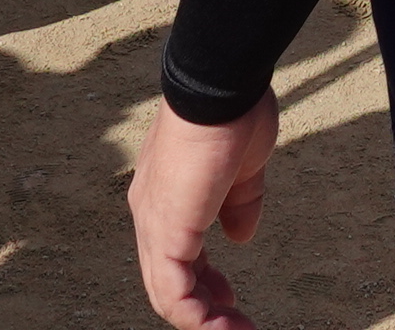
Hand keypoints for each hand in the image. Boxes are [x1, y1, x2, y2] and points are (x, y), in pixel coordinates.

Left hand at [128, 98, 279, 329]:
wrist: (219, 88)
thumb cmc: (233, 113)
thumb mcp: (243, 169)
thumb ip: (240, 204)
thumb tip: (241, 236)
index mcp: (167, 195)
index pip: (176, 254)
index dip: (203, 282)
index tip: (228, 297)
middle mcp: (151, 212)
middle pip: (168, 279)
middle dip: (203, 308)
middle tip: (233, 324)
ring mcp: (154, 223)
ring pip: (168, 294)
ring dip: (204, 320)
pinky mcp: (165, 233)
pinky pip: (173, 293)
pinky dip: (197, 317)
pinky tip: (223, 326)